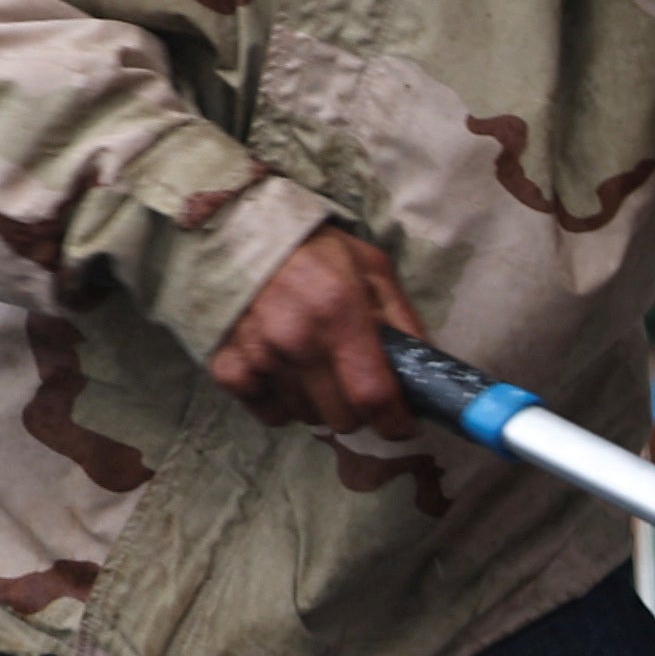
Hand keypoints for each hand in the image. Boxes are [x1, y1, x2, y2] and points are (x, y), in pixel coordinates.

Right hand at [208, 227, 424, 437]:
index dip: (394, 421)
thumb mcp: (373, 269)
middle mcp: (296, 339)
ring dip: (320, 405)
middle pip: (341, 417)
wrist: (239, 231)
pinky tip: (286, 376)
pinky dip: (281, 403)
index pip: (372, 395)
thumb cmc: (316, 250)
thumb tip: (428, 371)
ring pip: (306, 417)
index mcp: (339, 313)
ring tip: (319, 369)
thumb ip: (403, 320)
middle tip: (358, 386)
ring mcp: (258, 355)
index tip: (403, 424)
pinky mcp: (226, 365)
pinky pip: (267, 412)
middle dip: (359, 411)